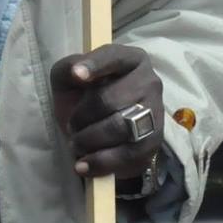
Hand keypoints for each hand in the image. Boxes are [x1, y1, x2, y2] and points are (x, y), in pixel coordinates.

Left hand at [49, 44, 164, 181]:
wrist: (101, 128)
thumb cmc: (85, 94)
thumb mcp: (70, 77)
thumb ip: (67, 68)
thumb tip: (76, 72)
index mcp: (130, 59)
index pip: (114, 57)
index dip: (95, 65)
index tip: (76, 75)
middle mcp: (149, 82)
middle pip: (110, 100)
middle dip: (82, 117)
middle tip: (71, 126)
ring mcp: (155, 112)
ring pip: (120, 128)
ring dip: (90, 140)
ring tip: (76, 144)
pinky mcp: (153, 142)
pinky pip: (128, 154)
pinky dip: (101, 162)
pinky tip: (83, 164)